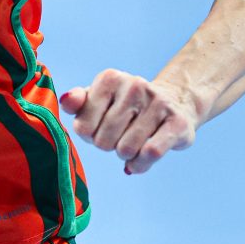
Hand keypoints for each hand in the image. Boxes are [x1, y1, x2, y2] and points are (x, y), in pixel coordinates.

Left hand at [59, 69, 202, 174]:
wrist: (174, 102)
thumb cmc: (126, 105)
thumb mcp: (98, 99)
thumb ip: (77, 102)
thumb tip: (66, 100)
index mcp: (109, 79)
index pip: (83, 126)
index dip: (89, 137)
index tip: (98, 130)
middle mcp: (134, 86)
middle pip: (103, 140)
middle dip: (108, 146)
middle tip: (117, 138)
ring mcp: (158, 103)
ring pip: (126, 149)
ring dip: (125, 156)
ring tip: (130, 145)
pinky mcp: (178, 123)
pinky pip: (150, 153)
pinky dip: (140, 164)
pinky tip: (140, 161)